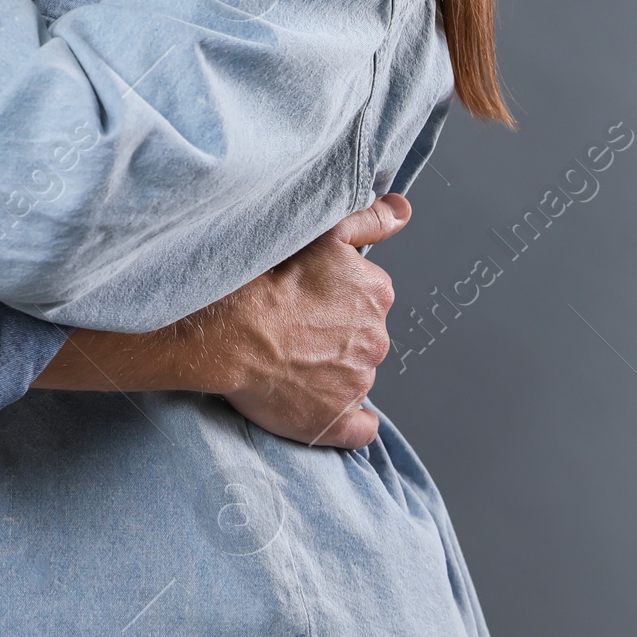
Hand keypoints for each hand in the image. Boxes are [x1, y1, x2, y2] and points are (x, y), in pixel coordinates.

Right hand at [217, 194, 408, 447]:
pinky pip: (358, 427)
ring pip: (353, 374)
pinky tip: (325, 406)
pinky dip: (348, 419)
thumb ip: (371, 220)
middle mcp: (376, 340)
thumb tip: (404, 210)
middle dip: (336, 333)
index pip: (367, 297)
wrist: (232, 329)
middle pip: (361, 336)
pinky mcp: (338, 420)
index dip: (336, 297)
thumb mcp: (324, 233)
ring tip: (290, 358)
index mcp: (377, 294)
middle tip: (296, 326)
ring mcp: (358, 383)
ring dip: (331, 369)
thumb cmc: (271, 278)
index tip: (309, 296)